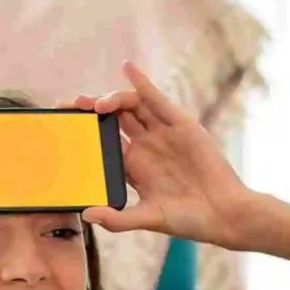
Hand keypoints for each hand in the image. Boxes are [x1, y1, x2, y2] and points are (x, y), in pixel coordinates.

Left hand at [75, 61, 259, 246]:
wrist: (225, 214)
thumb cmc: (189, 220)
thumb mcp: (149, 220)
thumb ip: (118, 220)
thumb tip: (86, 214)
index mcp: (134, 167)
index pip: (103, 142)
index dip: (84, 132)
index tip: (63, 127)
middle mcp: (146, 146)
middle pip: (113, 119)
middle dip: (91, 110)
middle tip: (70, 107)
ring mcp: (162, 134)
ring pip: (131, 107)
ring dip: (111, 99)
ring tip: (96, 104)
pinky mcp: (180, 125)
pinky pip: (157, 100)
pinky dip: (142, 83)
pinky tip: (128, 68)